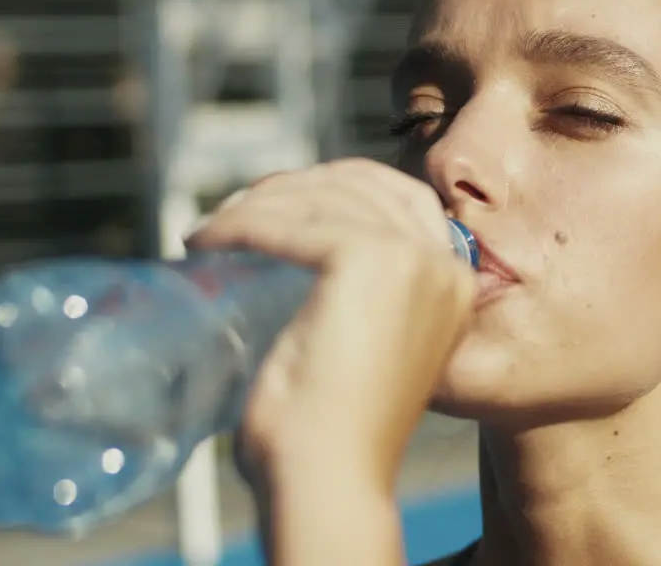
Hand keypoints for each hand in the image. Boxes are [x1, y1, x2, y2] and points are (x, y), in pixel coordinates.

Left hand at [187, 159, 476, 489]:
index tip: (269, 205)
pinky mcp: (367, 260)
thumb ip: (359, 294)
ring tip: (210, 232)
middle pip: (361, 185)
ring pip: (322, 198)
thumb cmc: (333, 430)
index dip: (330, 189)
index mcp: (454, 281)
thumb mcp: (365, 342)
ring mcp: (411, 258)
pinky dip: (241, 225)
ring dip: (256, 205)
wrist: (329, 475)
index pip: (395, 197)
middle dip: (290, 189)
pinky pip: (290, 223)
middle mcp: (444, 263)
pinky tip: (206, 242)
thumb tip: (291, 246)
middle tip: (230, 215)